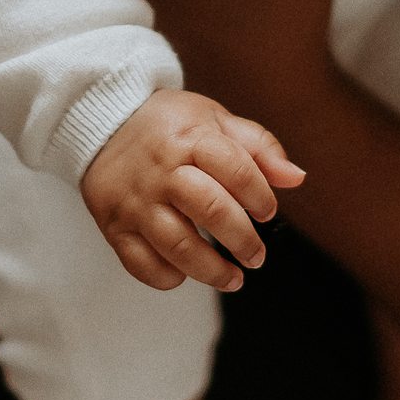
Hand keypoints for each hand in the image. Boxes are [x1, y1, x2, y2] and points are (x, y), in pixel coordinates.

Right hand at [81, 89, 304, 293]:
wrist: (102, 121)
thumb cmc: (169, 125)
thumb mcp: (213, 119)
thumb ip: (258, 147)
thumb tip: (296, 178)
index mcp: (190, 138)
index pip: (235, 169)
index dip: (259, 195)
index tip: (268, 212)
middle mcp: (161, 170)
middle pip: (209, 209)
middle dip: (242, 239)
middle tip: (257, 256)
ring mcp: (135, 200)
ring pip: (177, 244)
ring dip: (211, 270)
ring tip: (234, 280)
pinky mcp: (113, 224)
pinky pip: (139, 262)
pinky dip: (166, 277)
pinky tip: (184, 274)